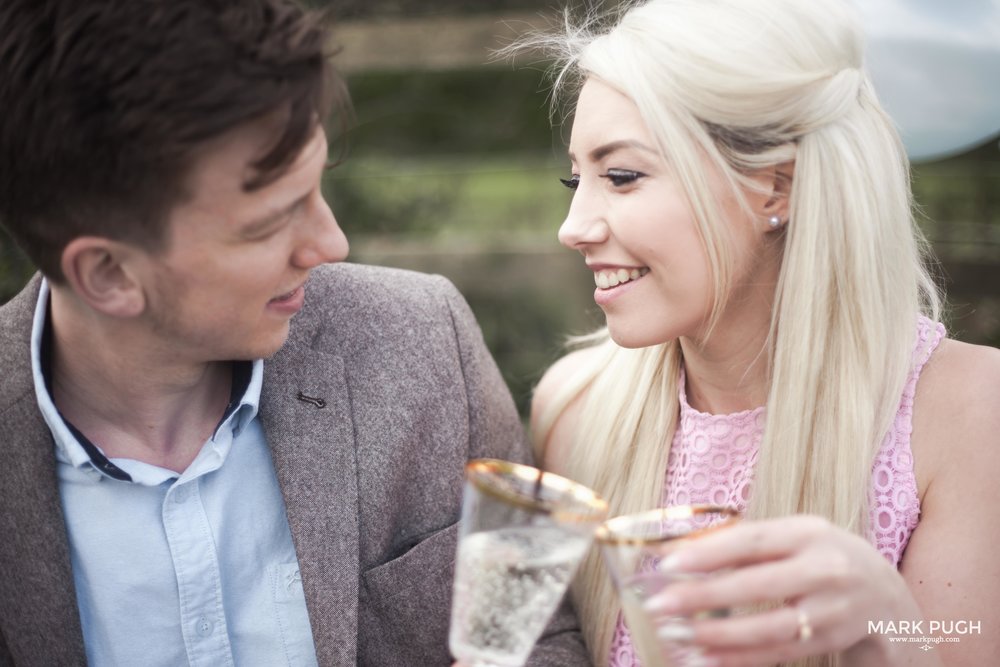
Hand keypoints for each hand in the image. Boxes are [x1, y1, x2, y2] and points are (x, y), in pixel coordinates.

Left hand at [641, 515, 936, 665]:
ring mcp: (831, 609)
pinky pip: (778, 654)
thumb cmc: (823, 557)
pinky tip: (704, 658)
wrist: (887, 597)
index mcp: (808, 532)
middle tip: (659, 604)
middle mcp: (825, 569)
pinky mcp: (830, 641)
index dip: (708, 552)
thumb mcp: (794, 536)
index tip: (668, 563)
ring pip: (767, 627)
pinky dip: (738, 658)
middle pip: (756, 585)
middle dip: (701, 596)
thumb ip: (747, 543)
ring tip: (676, 635)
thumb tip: (684, 551)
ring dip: (716, 635)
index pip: (752, 541)